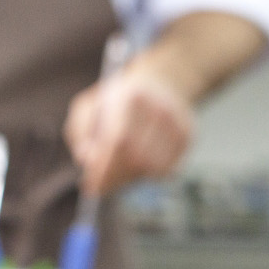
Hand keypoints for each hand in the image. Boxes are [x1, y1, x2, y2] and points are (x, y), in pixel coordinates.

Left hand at [64, 64, 193, 195]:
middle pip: (136, 158)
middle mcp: (160, 108)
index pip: (119, 141)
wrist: (160, 82)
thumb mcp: (89, 107)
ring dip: (129, 178)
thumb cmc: (116, 101)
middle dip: (115, 177)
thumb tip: (87, 160)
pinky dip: (146, 175)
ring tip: (117, 170)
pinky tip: (136, 165)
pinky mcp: (187, 136)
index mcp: (132, 96)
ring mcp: (177, 123)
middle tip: (100, 187)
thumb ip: (80, 133)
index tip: (89, 186)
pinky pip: (165, 171)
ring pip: (150, 169)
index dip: (103, 168)